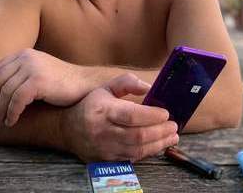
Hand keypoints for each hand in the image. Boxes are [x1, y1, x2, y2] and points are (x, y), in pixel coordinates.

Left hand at [0, 49, 86, 127]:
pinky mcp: (38, 80)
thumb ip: (18, 75)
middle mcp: (25, 57)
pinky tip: (12, 121)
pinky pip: (17, 99)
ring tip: (0, 123)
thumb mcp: (36, 72)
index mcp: (23, 54)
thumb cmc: (59, 82)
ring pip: (6, 92)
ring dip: (0, 111)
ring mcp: (32, 67)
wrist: (84, 83)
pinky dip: (12, 112)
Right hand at [61, 73, 178, 161]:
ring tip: (172, 136)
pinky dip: (148, 152)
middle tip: (174, 126)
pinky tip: (158, 144)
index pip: (131, 115)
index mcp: (103, 110)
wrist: (68, 129)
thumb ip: (127, 83)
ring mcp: (104, 148)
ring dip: (158, 144)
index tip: (165, 113)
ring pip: (137, 150)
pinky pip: (132, 158)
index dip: (151, 115)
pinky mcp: (107, 161)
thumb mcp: (106, 87)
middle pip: (137, 136)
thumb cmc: (91, 105)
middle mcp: (103, 131)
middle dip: (160, 132)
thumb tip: (148, 87)